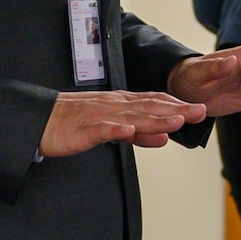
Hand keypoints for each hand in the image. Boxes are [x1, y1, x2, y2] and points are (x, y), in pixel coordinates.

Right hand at [39, 90, 205, 156]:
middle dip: (177, 109)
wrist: (40, 121)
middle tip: (200, 112)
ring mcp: (99, 116)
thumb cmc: (76, 124)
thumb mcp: (113, 128)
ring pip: (131, 116)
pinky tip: (129, 131)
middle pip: (149, 107)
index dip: (178, 104)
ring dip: (155, 119)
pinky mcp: (83, 130)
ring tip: (176, 121)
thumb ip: (139, 133)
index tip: (200, 108)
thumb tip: (164, 138)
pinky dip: (116, 129)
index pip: (155, 101)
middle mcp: (114, 106)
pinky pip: (101, 129)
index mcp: (121, 104)